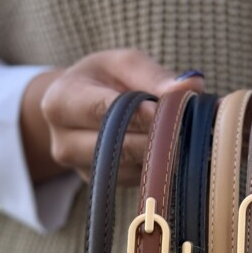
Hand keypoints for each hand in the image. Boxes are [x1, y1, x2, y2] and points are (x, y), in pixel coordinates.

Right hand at [21, 49, 204, 183]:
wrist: (80, 109)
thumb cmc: (102, 80)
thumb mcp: (122, 65)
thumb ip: (154, 75)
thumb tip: (191, 86)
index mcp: (60, 102)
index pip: (101, 111)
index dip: (136, 114)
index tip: (163, 112)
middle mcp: (64, 143)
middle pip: (116, 148)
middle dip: (153, 139)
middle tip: (186, 128)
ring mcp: (82, 170)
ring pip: (129, 170)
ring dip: (159, 156)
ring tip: (183, 138)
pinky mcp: (101, 187)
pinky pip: (134, 181)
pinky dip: (156, 169)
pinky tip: (171, 153)